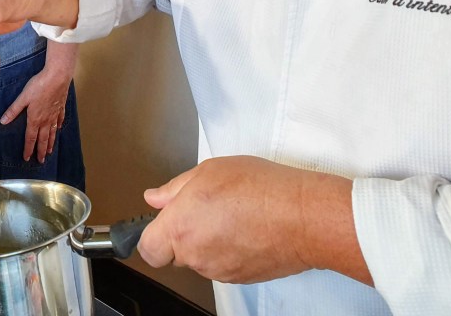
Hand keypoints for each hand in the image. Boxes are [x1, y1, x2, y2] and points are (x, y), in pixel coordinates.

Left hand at [0, 66, 70, 162]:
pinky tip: (58, 128)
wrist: (57, 77)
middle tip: (41, 161)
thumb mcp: (23, 98)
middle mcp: (46, 120)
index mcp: (35, 119)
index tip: (27, 158)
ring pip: (52, 132)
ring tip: (51, 151)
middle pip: (43, 139)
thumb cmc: (39, 86)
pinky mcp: (61, 107)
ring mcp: (54, 114)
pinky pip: (59, 120)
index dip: (28, 149)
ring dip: (51, 143)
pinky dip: (58, 126)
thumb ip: (13, 110)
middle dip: (41, 151)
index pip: (30, 138)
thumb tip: (3, 121)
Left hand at [138, 156, 358, 283]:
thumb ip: (175, 188)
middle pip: (176, 253)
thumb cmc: (258, 189)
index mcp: (180, 227)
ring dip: (209, 241)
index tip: (166, 221)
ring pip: (201, 259)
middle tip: (207, 208)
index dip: (154, 235)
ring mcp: (219, 270)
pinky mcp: (241, 278)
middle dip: (185, 234)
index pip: (148, 249)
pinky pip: (224, 265)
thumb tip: (155, 199)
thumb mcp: (209, 171)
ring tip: (232, 214)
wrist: (301, 217)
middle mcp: (196, 255)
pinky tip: (246, 229)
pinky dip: (230, 250)